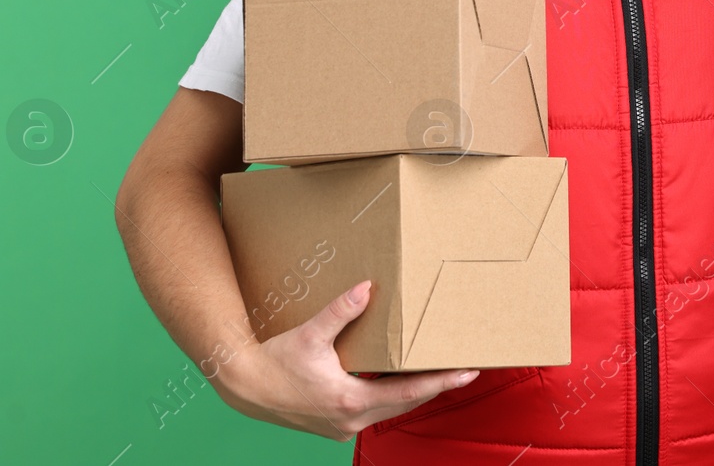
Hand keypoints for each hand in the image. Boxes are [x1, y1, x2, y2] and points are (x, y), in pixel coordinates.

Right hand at [213, 279, 479, 441]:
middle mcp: (351, 420)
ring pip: (391, 408)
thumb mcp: (309, 334)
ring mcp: (344, 426)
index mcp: (350, 400)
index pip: (409, 392)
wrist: (245, 386)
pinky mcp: (336, 425)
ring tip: (441, 374)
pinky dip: (392, 396)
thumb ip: (339, 312)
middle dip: (437, 386)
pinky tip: (401, 381)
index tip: (468, 372)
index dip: (441, 381)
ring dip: (415, 392)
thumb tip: (366, 289)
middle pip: (407, 403)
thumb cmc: (276, 361)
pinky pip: (375, 410)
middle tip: (466, 370)